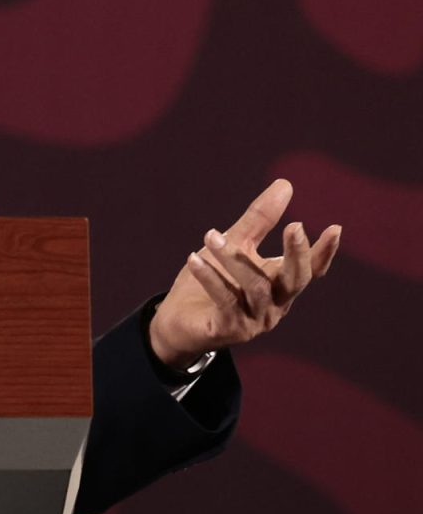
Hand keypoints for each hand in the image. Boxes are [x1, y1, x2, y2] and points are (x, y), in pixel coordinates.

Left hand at [149, 178, 339, 369]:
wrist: (178, 320)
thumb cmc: (213, 279)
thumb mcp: (236, 244)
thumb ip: (259, 219)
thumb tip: (285, 184)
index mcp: (280, 284)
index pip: (310, 269)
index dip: (324, 252)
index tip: (335, 228)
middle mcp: (275, 305)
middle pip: (296, 280)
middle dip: (297, 253)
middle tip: (294, 226)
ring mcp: (255, 320)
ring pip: (255, 286)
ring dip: (234, 258)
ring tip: (211, 235)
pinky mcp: (230, 329)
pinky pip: (225, 301)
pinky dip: (210, 278)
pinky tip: (193, 259)